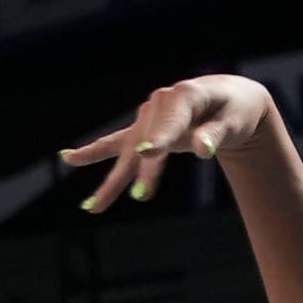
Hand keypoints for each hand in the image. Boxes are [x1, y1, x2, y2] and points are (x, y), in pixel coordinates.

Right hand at [63, 72, 272, 215]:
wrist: (227, 100)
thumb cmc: (234, 112)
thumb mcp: (233, 121)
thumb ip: (216, 135)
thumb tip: (202, 150)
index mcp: (185, 96)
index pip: (170, 121)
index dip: (159, 138)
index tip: (146, 153)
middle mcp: (160, 103)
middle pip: (148, 141)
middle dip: (144, 170)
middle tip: (142, 196)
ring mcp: (148, 116)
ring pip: (127, 150)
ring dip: (114, 180)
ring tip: (93, 206)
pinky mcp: (142, 129)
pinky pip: (115, 143)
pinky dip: (93, 152)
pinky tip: (68, 158)